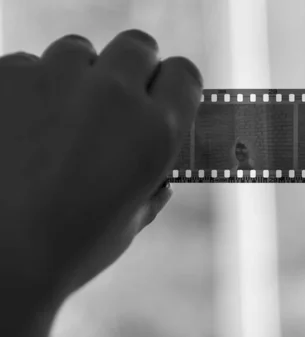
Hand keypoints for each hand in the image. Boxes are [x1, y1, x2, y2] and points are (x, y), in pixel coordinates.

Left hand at [0, 29, 201, 326]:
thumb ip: (153, 183)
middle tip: (116, 98)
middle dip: (132, 66)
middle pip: (137, 45)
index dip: (175, 83)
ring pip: (78, 50)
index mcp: (157, 130)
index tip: (164, 95)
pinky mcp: (6, 76)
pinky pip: (26, 65)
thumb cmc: (70, 247)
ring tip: (59, 116)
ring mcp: (58, 79)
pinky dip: (28, 87)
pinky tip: (19, 125)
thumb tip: (160, 173)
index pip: (185, 72)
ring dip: (77, 75)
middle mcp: (115, 93)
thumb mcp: (132, 219)